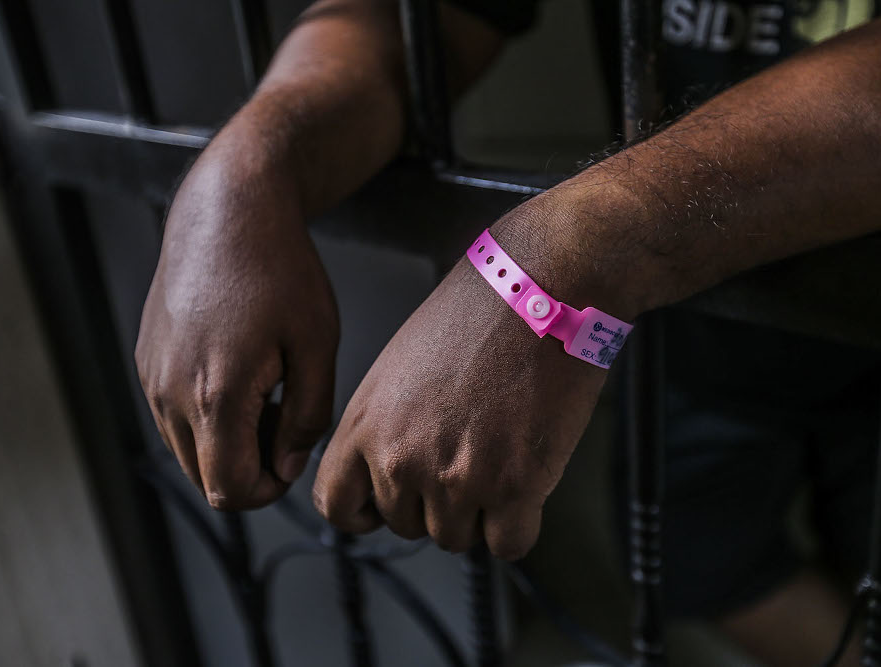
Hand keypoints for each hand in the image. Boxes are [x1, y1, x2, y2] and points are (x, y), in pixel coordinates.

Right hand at [135, 120, 338, 509]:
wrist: (230, 210)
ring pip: (185, 449)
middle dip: (248, 468)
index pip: (230, 490)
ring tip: (266, 393)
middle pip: (204, 478)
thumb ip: (307, 418)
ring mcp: (151, 376)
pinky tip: (238, 373)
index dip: (268, 491)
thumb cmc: (281, 269)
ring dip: (226, 442)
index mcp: (216, 395)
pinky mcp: (145, 359)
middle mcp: (170, 393)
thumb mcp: (317, 344)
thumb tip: (287, 466)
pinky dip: (204, 415)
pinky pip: (171, 415)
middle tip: (285, 420)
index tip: (293, 463)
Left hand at [312, 210, 612, 558]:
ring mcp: (457, 477)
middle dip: (433, 503)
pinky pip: (508, 544)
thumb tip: (392, 468)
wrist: (543, 285)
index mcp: (366, 422)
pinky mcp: (514, 487)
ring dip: (479, 511)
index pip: (337, 506)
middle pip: (404, 526)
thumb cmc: (480, 307)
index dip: (365, 510)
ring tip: (498, 453)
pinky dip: (519, 522)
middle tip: (466, 455)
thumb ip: (387, 422)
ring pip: (457, 538)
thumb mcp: (402, 364)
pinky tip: (526, 478)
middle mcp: (402, 457)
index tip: (385, 504)